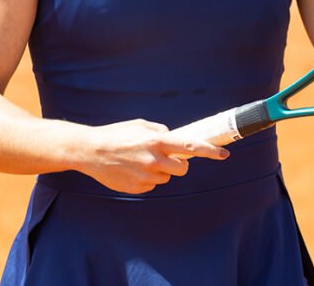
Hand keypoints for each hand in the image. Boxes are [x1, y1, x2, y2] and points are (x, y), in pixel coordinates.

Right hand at [79, 119, 229, 193]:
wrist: (89, 151)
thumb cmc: (115, 134)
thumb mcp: (139, 125)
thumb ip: (160, 131)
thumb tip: (173, 137)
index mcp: (156, 140)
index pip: (190, 146)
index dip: (209, 151)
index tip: (224, 154)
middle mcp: (153, 159)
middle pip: (183, 168)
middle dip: (179, 163)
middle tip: (165, 156)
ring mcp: (145, 176)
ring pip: (167, 177)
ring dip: (161, 170)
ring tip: (140, 161)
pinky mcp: (137, 188)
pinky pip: (152, 185)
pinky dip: (147, 178)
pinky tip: (132, 169)